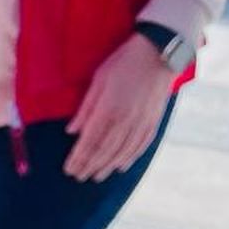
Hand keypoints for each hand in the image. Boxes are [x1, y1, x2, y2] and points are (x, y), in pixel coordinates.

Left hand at [65, 33, 173, 183]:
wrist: (159, 51)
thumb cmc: (124, 62)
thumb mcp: (99, 79)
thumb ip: (86, 107)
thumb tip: (71, 131)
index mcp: (108, 109)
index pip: (89, 142)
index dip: (78, 158)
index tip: (68, 169)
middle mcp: (124, 120)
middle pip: (103, 151)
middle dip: (89, 166)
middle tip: (78, 176)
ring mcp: (140, 122)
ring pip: (121, 152)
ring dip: (106, 166)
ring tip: (96, 176)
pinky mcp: (153, 120)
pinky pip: (140, 146)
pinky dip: (129, 158)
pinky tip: (120, 166)